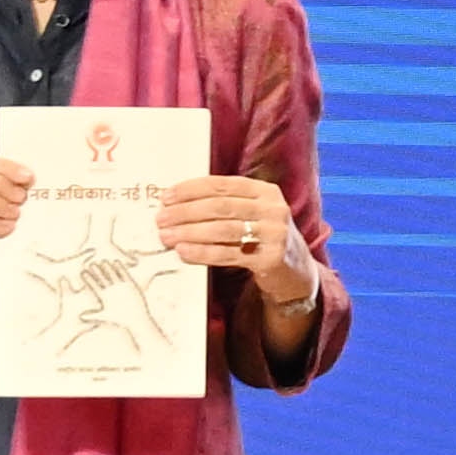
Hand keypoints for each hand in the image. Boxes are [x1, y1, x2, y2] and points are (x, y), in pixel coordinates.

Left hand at [155, 175, 315, 305]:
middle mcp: (274, 209)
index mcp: (267, 192)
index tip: (166, 197)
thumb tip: (176, 205)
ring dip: (189, 232)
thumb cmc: (262, 238)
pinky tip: (183, 251)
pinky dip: (202, 252)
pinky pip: (228, 254)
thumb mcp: (254, 214)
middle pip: (221, 207)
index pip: (224, 185)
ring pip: (223, 230)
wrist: (294, 270)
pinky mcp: (271, 258)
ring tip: (166, 236)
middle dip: (186, 212)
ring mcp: (275, 234)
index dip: (192, 189)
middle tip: (161, 219)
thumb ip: (226, 206)